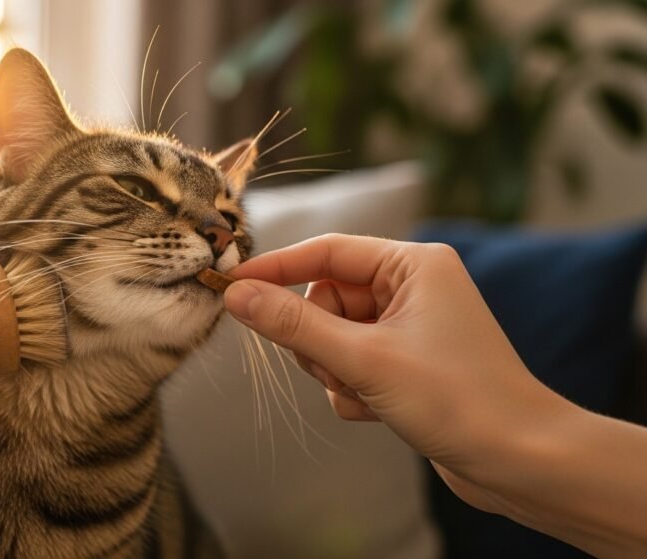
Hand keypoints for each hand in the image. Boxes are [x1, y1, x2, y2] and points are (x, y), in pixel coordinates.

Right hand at [223, 234, 568, 502]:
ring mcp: (410, 326)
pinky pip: (353, 364)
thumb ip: (294, 325)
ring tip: (366, 394)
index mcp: (413, 264)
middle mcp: (413, 287)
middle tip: (337, 368)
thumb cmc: (456, 398)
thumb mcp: (363, 359)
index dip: (277, 269)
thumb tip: (236, 296)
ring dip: (336, 370)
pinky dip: (354, 389)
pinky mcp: (407, 362)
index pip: (327, 251)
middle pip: (326, 299)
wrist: (520, 460)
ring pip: (334, 336)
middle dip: (320, 340)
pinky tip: (380, 411)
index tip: (232, 286)